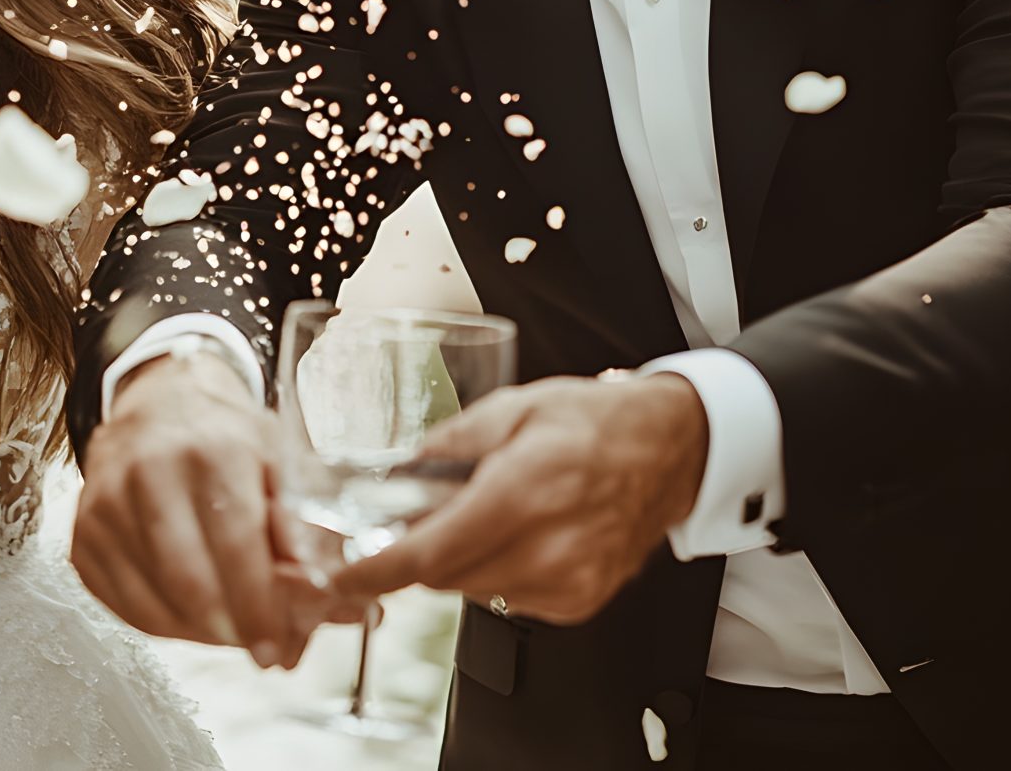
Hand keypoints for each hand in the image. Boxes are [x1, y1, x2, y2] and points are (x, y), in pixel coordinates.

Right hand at [71, 349, 358, 667]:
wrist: (157, 405)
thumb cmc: (228, 439)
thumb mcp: (283, 463)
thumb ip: (305, 531)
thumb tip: (329, 600)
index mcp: (212, 450)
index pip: (235, 543)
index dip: (257, 605)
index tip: (274, 648)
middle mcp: (149, 472)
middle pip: (189, 582)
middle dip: (231, 629)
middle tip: (259, 646)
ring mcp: (105, 505)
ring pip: (155, 604)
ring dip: (201, 632)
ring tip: (231, 624)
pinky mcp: (82, 535)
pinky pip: (125, 607)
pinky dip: (165, 624)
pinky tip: (193, 611)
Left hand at [328, 372, 707, 625]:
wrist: (670, 452)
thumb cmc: (595, 423)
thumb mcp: (514, 407)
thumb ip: (448, 442)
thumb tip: (394, 474)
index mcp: (522, 493)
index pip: (429, 554)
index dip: (374, 573)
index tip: (340, 576)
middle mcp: (547, 549)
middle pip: (443, 576)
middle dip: (419, 550)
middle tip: (426, 513)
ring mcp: (566, 583)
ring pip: (471, 590)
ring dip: (460, 560)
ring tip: (489, 513)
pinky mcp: (578, 603)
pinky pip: (507, 598)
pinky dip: (496, 571)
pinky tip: (521, 534)